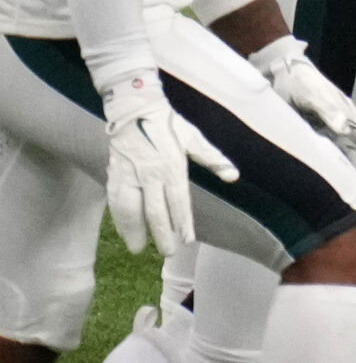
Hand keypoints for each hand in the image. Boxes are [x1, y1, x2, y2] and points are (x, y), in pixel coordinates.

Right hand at [101, 72, 237, 254]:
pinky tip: (124, 231)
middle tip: (168, 253)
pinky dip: (119, 219)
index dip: (182, 222)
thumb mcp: (194, 138)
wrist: (134, 110)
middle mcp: (149, 173)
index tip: (187, 240)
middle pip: (155, 210)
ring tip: (140, 249)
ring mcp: (130, 175)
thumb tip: (233, 175)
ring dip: (135, 230)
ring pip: (130, 209)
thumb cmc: (168, 125)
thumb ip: (213, 158)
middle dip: (162, 233)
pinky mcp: (115, 174)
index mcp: (171, 166)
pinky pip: (115, 201)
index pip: (178, 201)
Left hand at [250, 35, 355, 192]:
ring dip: (351, 162)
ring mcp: (326, 125)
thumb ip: (328, 110)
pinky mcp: (313, 127)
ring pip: (343, 147)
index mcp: (344, 112)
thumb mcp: (312, 94)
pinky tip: (334, 169)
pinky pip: (327, 146)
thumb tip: (345, 128)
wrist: (280, 68)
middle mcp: (339, 120)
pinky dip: (334, 158)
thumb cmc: (299, 80)